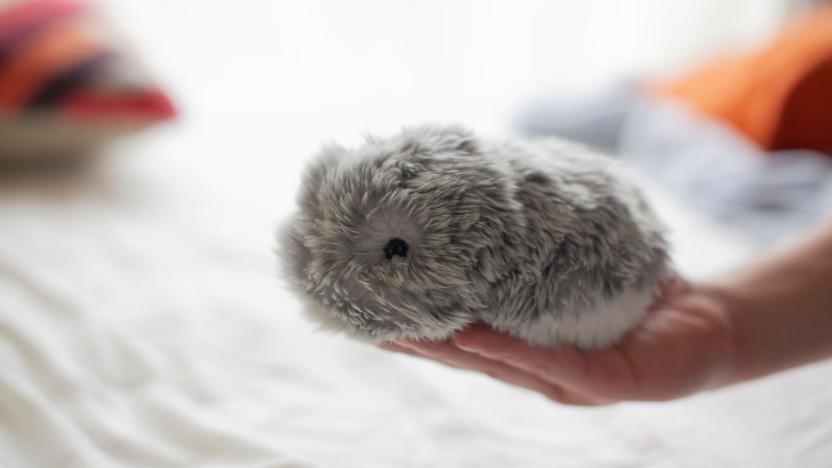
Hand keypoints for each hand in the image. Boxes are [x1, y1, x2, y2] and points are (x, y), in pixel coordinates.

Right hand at [380, 277, 736, 404]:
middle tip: (366, 321)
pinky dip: (510, 350)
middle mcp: (539, 372)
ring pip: (499, 367)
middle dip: (417, 341)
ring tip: (403, 331)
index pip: (463, 336)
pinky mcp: (605, 383)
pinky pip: (552, 365)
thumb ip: (537, 251)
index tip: (368, 304)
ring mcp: (569, 383)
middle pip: (467, 357)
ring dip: (449, 350)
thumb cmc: (637, 292)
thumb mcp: (577, 268)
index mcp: (527, 346)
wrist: (710, 323)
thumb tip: (494, 195)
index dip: (416, 325)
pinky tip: (474, 335)